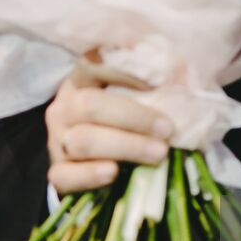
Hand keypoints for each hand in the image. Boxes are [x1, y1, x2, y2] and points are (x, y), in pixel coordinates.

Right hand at [45, 48, 173, 197]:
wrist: (89, 160)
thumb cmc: (119, 121)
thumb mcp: (129, 97)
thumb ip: (150, 88)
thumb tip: (183, 77)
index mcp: (81, 81)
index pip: (92, 65)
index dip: (122, 70)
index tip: (156, 80)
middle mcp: (64, 108)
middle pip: (90, 106)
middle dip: (133, 118)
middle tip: (167, 129)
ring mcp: (57, 141)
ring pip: (82, 141)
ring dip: (124, 147)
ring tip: (158, 153)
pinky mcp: (57, 172)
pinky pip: (65, 176)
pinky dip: (89, 175)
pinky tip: (112, 172)